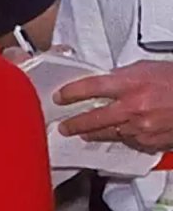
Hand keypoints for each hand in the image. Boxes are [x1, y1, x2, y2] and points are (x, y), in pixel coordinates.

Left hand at [57, 60, 172, 150]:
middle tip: (64, 126)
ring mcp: (142, 128)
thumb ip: (122, 76)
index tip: (60, 97)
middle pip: (92, 119)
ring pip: (108, 134)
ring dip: (94, 134)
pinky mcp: (151, 142)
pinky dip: (123, 137)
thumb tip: (103, 83)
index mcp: (131, 84)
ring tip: (84, 133)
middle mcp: (133, 107)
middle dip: (74, 124)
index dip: (71, 93)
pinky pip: (129, 141)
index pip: (90, 88)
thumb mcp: (148, 68)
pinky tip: (119, 134)